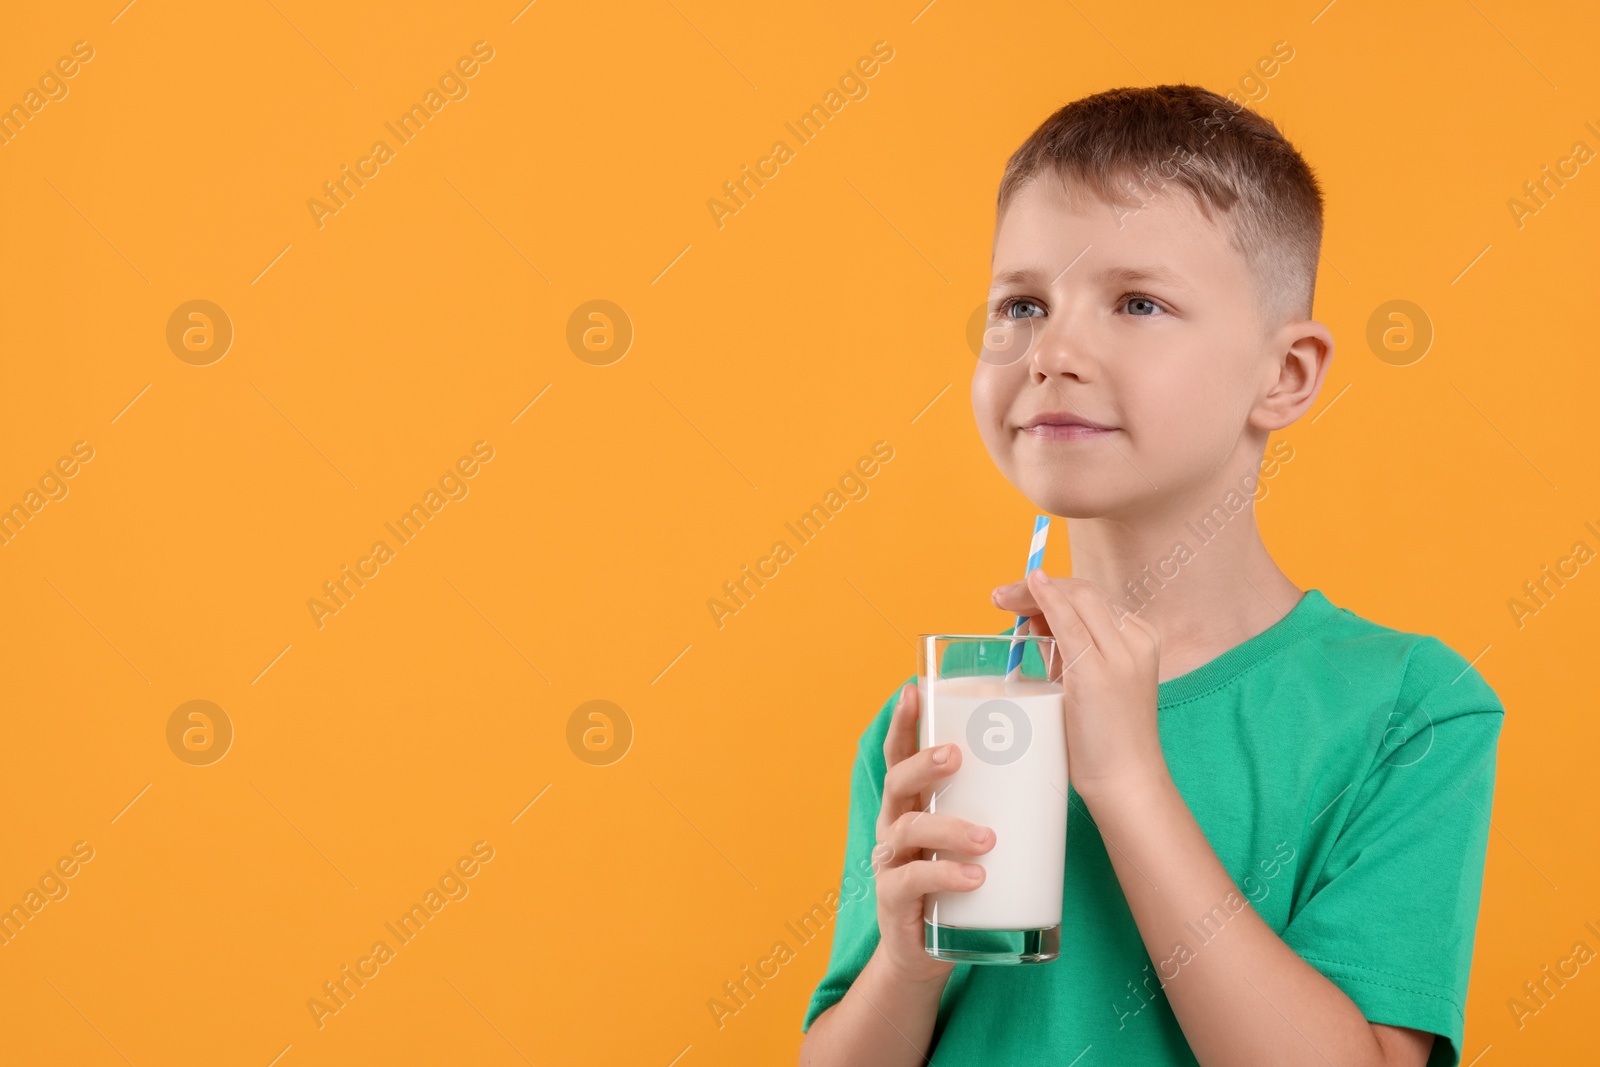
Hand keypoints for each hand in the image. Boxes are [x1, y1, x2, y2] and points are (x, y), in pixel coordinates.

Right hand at [871, 681, 994, 986]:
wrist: (926, 951)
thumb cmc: (958, 881)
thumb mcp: (969, 834)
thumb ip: (995, 801)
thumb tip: (1053, 755)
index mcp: (912, 801)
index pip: (900, 753)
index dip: (903, 721)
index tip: (914, 689)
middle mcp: (894, 824)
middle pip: (897, 781)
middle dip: (924, 764)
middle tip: (957, 756)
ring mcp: (890, 862)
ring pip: (908, 830)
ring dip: (948, 829)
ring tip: (987, 838)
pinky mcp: (894, 900)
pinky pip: (913, 881)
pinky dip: (944, 876)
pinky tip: (974, 877)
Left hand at [993, 568, 1165, 802]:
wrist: (1126, 780)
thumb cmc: (1103, 737)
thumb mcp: (1087, 680)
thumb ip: (1065, 647)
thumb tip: (1032, 615)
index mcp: (1140, 639)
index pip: (1091, 598)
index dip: (1053, 588)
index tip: (1020, 592)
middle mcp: (1136, 640)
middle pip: (1084, 592)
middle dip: (1038, 586)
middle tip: (1001, 596)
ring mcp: (1120, 656)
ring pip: (1077, 599)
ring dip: (1033, 591)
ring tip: (1001, 598)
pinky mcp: (1097, 674)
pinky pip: (1070, 623)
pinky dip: (1048, 599)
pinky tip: (1031, 585)